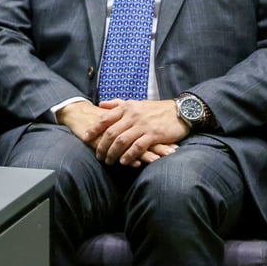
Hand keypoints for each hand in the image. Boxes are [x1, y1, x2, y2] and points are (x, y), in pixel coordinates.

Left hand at [57, 101, 177, 165]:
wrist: (181, 111)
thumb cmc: (156, 109)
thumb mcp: (135, 103)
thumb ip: (117, 104)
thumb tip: (101, 105)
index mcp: (126, 107)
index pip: (105, 119)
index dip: (93, 129)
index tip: (85, 138)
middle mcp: (132, 115)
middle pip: (111, 132)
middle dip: (102, 146)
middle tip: (98, 155)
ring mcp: (143, 125)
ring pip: (122, 141)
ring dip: (113, 153)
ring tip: (108, 161)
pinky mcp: (154, 134)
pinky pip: (138, 147)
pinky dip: (129, 156)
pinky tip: (124, 162)